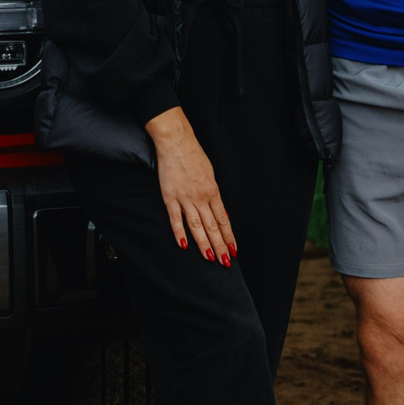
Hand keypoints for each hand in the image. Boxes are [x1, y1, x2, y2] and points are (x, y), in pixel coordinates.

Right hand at [145, 106, 234, 264]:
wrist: (176, 142)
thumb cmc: (194, 156)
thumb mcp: (210, 175)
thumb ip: (214, 196)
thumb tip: (222, 214)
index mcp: (213, 191)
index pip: (223, 220)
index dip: (229, 237)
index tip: (234, 250)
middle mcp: (201, 197)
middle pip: (212, 227)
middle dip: (220, 246)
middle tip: (225, 262)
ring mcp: (185, 198)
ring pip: (197, 226)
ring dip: (204, 244)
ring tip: (210, 258)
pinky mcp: (170, 197)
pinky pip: (176, 218)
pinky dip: (179, 232)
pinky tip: (184, 245)